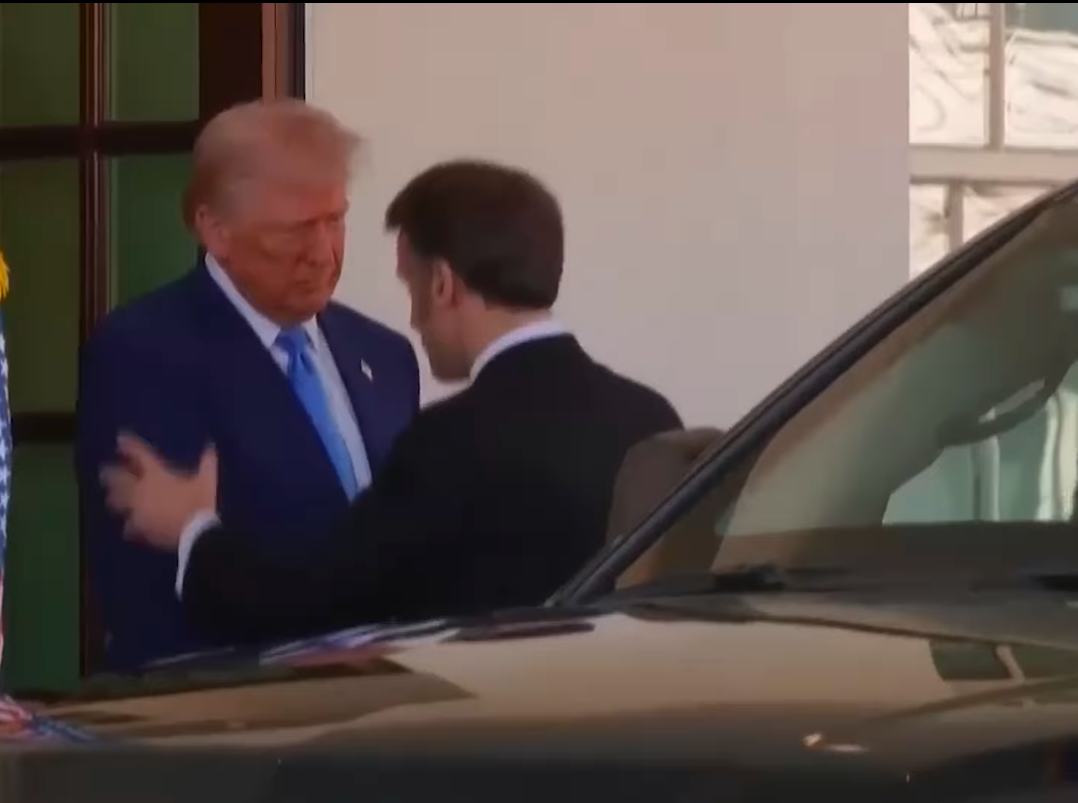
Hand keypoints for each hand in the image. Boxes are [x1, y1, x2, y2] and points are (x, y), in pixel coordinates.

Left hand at [100, 433, 218, 551]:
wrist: (196, 536)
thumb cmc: (200, 503)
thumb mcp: (208, 480)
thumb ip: (208, 463)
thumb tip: (210, 446)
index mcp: (156, 476)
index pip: (140, 456)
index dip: (129, 445)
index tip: (120, 438)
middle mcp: (140, 492)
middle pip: (118, 480)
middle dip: (111, 474)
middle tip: (104, 471)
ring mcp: (137, 512)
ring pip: (117, 504)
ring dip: (114, 499)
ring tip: (111, 498)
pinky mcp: (140, 530)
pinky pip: (129, 528)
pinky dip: (130, 526)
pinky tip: (129, 528)